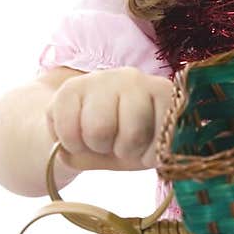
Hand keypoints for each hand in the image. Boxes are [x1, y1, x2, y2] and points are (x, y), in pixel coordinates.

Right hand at [46, 68, 174, 173]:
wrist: (82, 135)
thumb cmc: (125, 144)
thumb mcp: (149, 151)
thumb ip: (162, 149)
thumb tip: (161, 150)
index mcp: (163, 93)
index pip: (165, 136)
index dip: (149, 155)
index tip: (143, 151)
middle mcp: (135, 78)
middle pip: (133, 134)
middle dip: (122, 150)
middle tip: (116, 145)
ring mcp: (102, 78)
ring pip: (98, 130)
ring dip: (94, 147)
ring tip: (96, 140)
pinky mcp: (71, 87)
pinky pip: (69, 130)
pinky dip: (70, 145)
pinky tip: (76, 136)